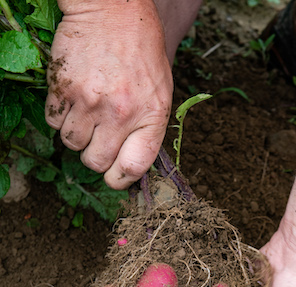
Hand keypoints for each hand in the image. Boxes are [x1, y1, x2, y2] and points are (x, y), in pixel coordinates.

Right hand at [45, 1, 172, 188]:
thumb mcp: (160, 92)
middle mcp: (120, 113)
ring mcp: (89, 102)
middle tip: (99, 137)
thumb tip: (132, 168)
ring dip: (76, 134)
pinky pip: (53, 122)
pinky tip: (73, 97)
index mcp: (150, 116)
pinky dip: (59, 115)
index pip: (132, 169)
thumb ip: (148, 131)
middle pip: (95, 163)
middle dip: (95, 155)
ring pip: (71, 144)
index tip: (115, 175)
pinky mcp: (63, 88)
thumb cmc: (141, 52)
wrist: (114, 9)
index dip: (120, 179)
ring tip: (87, 111)